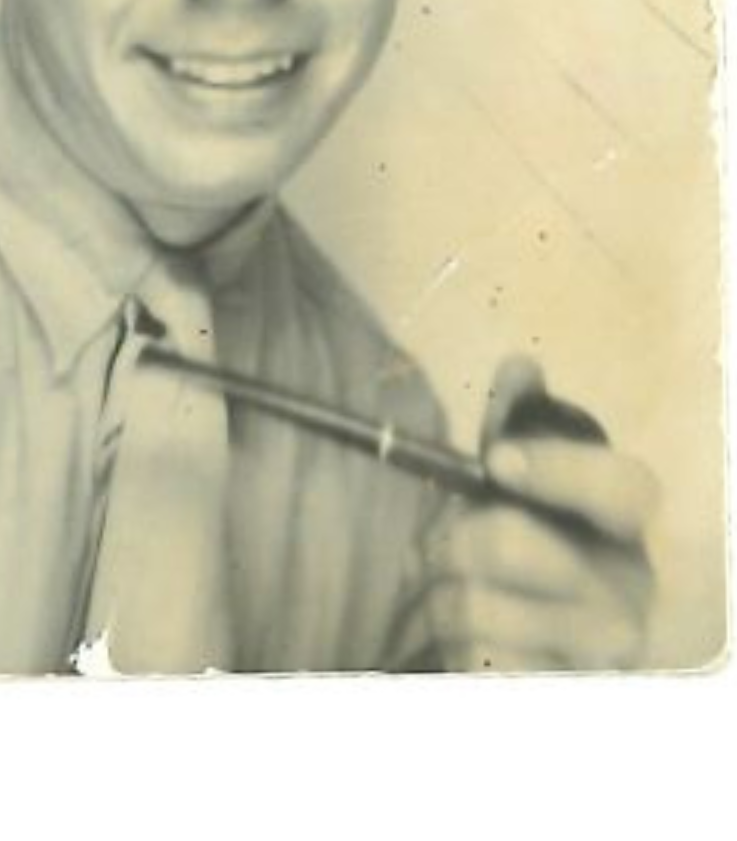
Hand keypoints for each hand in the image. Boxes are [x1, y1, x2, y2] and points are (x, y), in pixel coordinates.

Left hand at [392, 357, 658, 670]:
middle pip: (510, 544)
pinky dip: (445, 648)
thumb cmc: (529, 549)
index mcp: (626, 524)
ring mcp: (600, 656)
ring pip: (472, 607)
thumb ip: (516, 423)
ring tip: (446, 597)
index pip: (620, 487)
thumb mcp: (522, 486)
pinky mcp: (561, 697)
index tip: (497, 460)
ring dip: (434, 598)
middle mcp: (630, 591)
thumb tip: (521, 364)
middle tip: (429, 547)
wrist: (535, 651)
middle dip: (444, 539)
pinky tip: (463, 643)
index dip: (558, 469)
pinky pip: (471, 663)